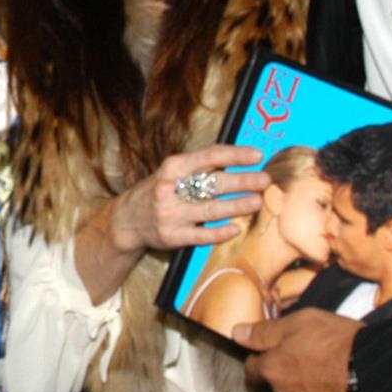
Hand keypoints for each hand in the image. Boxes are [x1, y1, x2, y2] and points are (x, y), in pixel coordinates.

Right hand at [104, 145, 267, 254]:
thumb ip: (201, 166)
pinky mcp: (172, 236)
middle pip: (213, 183)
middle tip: (265, 181)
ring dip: (238, 206)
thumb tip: (239, 161)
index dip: (236, 155)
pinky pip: (201, 236)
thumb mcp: (173, 171)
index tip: (258, 155)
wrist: (127, 220)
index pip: (210, 156)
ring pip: (211, 210)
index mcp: (173, 167)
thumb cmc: (159, 191)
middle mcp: (170, 188)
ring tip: (258, 202)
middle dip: (243, 181)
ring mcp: (171, 214)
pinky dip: (220, 233)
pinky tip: (236, 229)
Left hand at [232, 308, 378, 391]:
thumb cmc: (339, 344)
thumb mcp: (301, 322)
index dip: (262, 360)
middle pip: (278, 391)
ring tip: (335, 382)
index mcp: (273, 372)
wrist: (379, 376)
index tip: (273, 354)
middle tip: (313, 364)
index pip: (252, 370)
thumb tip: (237, 333)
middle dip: (289, 380)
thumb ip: (266, 331)